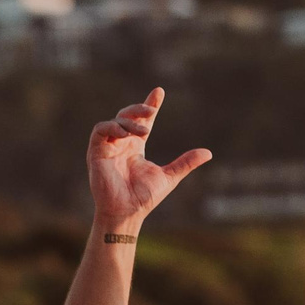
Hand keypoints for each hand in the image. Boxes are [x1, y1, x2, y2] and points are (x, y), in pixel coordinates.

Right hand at [88, 87, 211, 230]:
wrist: (127, 212)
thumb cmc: (144, 198)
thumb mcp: (169, 176)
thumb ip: (186, 163)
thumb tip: (209, 153)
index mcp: (135, 148)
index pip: (142, 121)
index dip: (150, 106)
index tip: (159, 92)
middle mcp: (121, 145)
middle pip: (127, 116)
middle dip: (138, 109)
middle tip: (151, 112)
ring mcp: (108, 148)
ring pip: (114, 121)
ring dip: (128, 121)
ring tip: (142, 131)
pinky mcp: (96, 152)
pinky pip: (99, 131)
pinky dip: (111, 127)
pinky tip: (125, 134)